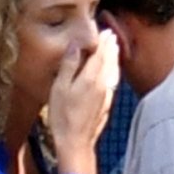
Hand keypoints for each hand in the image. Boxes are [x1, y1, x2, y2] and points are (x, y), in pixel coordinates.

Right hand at [43, 29, 116, 173]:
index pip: (100, 54)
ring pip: (113, 71)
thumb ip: (69, 65)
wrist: (76, 141)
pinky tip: (110, 72)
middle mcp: (103, 84)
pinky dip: (112, 71)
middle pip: (109, 61)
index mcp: (91, 78)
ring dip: (113, 58)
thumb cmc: (63, 115)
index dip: (103, 42)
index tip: (105, 31)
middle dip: (110, 48)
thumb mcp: (60, 88)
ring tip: (113, 49)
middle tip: (111, 36)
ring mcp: (107, 95)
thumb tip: (75, 46)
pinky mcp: (107, 104)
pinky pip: (112, 81)